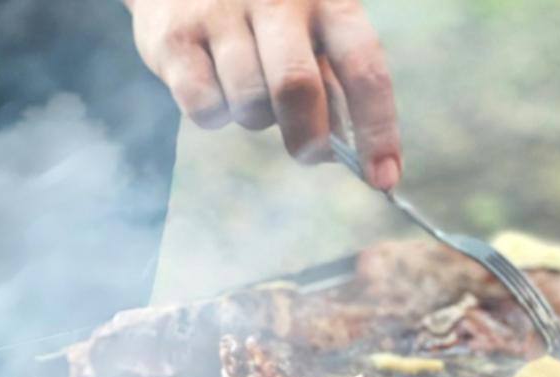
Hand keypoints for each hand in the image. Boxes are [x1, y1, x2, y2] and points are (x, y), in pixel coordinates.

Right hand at [124, 0, 400, 188]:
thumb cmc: (263, 16)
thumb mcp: (309, 35)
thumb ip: (332, 87)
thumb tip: (347, 153)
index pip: (365, 69)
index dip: (378, 129)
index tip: (384, 178)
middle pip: (297, 88)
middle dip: (307, 139)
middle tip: (308, 151)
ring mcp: (221, 11)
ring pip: (249, 103)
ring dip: (255, 118)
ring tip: (249, 91)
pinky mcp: (174, 35)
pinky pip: (203, 106)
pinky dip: (214, 114)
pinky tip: (212, 84)